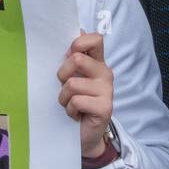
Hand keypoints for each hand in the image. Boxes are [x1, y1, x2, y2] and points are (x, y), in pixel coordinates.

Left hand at [56, 31, 113, 158]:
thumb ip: (72, 58)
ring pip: (72, 83)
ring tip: (70, 104)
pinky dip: (70, 110)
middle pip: (77, 59)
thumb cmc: (73, 103)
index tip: (69, 55)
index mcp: (97, 62)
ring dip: (64, 97)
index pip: (95, 39)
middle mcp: (105, 73)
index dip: (79, 43)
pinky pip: (77, 101)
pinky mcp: (105, 107)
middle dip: (62, 74)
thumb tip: (77, 32)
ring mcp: (107, 90)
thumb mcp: (70, 77)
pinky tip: (75, 115)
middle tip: (65, 88)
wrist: (83, 136)